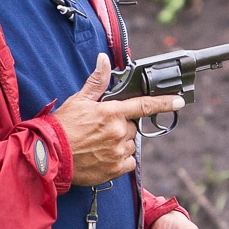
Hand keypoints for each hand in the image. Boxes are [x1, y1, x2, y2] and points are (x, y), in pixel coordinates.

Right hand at [53, 53, 184, 185]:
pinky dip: (120, 159)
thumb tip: (104, 60)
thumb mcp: (79, 100)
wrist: (49, 156)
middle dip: (122, 126)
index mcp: (112, 113)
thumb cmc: (62, 127)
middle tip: (101, 129)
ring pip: (131, 144)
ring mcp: (118, 151)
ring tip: (99, 143)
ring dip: (120, 143)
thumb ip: (97, 82)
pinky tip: (103, 156)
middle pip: (133, 127)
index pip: (145, 105)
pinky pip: (129, 162)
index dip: (165, 102)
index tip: (179, 101)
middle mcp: (119, 132)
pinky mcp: (116, 169)